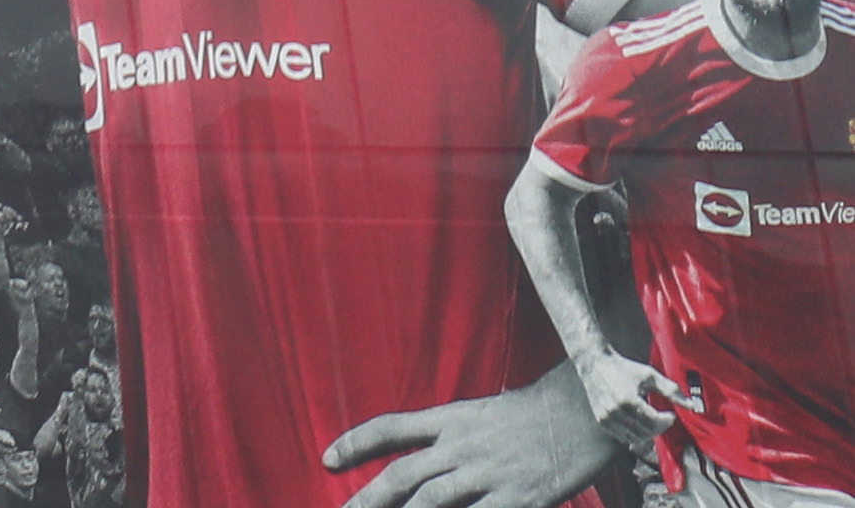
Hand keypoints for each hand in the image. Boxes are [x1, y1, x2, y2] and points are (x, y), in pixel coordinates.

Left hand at [324, 370, 621, 507]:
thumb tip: (423, 458)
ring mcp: (489, 474)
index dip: (356, 443)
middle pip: (403, 475)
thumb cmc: (534, 414)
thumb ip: (451, 435)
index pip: (390, 428)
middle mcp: (461, 446)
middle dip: (367, 498)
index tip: (327, 459)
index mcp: (450, 419)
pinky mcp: (519, 498)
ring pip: (431, 502)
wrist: (585, 412)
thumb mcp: (482, 414)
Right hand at [568, 344, 692, 449]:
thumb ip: (670, 389)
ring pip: (635, 438)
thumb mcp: (649, 375)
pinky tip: (639, 423)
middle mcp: (615, 411)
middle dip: (660, 428)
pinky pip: (623, 436)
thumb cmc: (623, 368)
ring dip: (648, 433)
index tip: (670, 415)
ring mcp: (607, 417)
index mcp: (628, 399)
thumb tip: (691, 404)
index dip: (667, 421)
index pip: (654, 422)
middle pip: (646, 432)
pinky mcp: (602, 420)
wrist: (594, 363)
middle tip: (663, 419)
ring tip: (652, 422)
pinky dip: (634, 434)